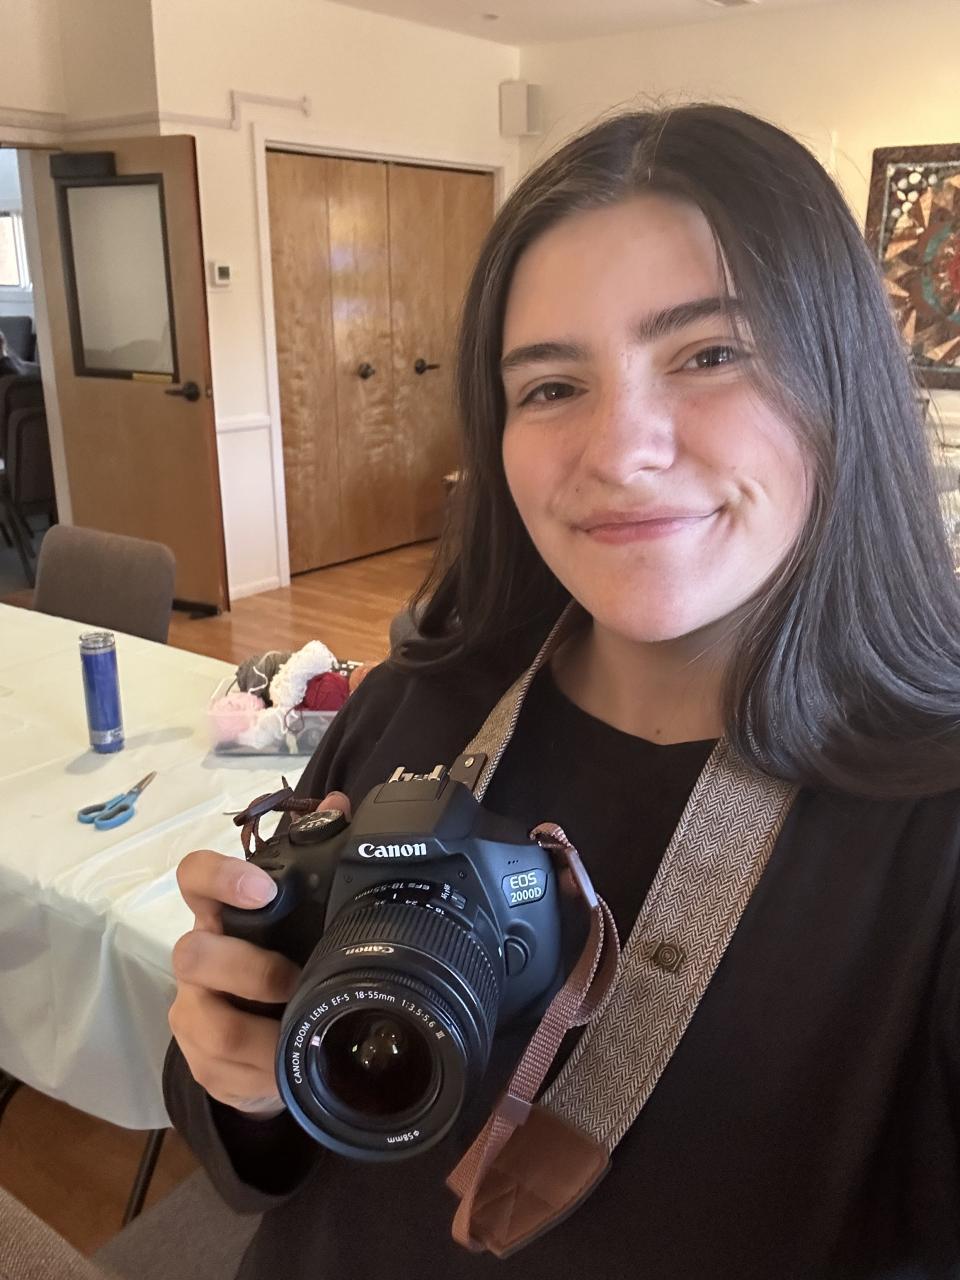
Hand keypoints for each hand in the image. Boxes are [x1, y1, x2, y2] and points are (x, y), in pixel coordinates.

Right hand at [168, 791, 350, 1116]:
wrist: (258, 1040)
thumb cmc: (279, 961)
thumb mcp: (298, 916)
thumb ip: (315, 857)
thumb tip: (338, 804)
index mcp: (221, 914)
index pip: (195, 877)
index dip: (221, 877)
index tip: (263, 889)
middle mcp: (198, 960)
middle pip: (192, 953)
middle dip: (246, 969)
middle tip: (292, 980)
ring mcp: (193, 1012)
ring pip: (208, 1022)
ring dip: (261, 1033)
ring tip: (298, 1034)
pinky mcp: (200, 1063)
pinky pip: (223, 1072)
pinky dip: (261, 1074)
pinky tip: (287, 1070)